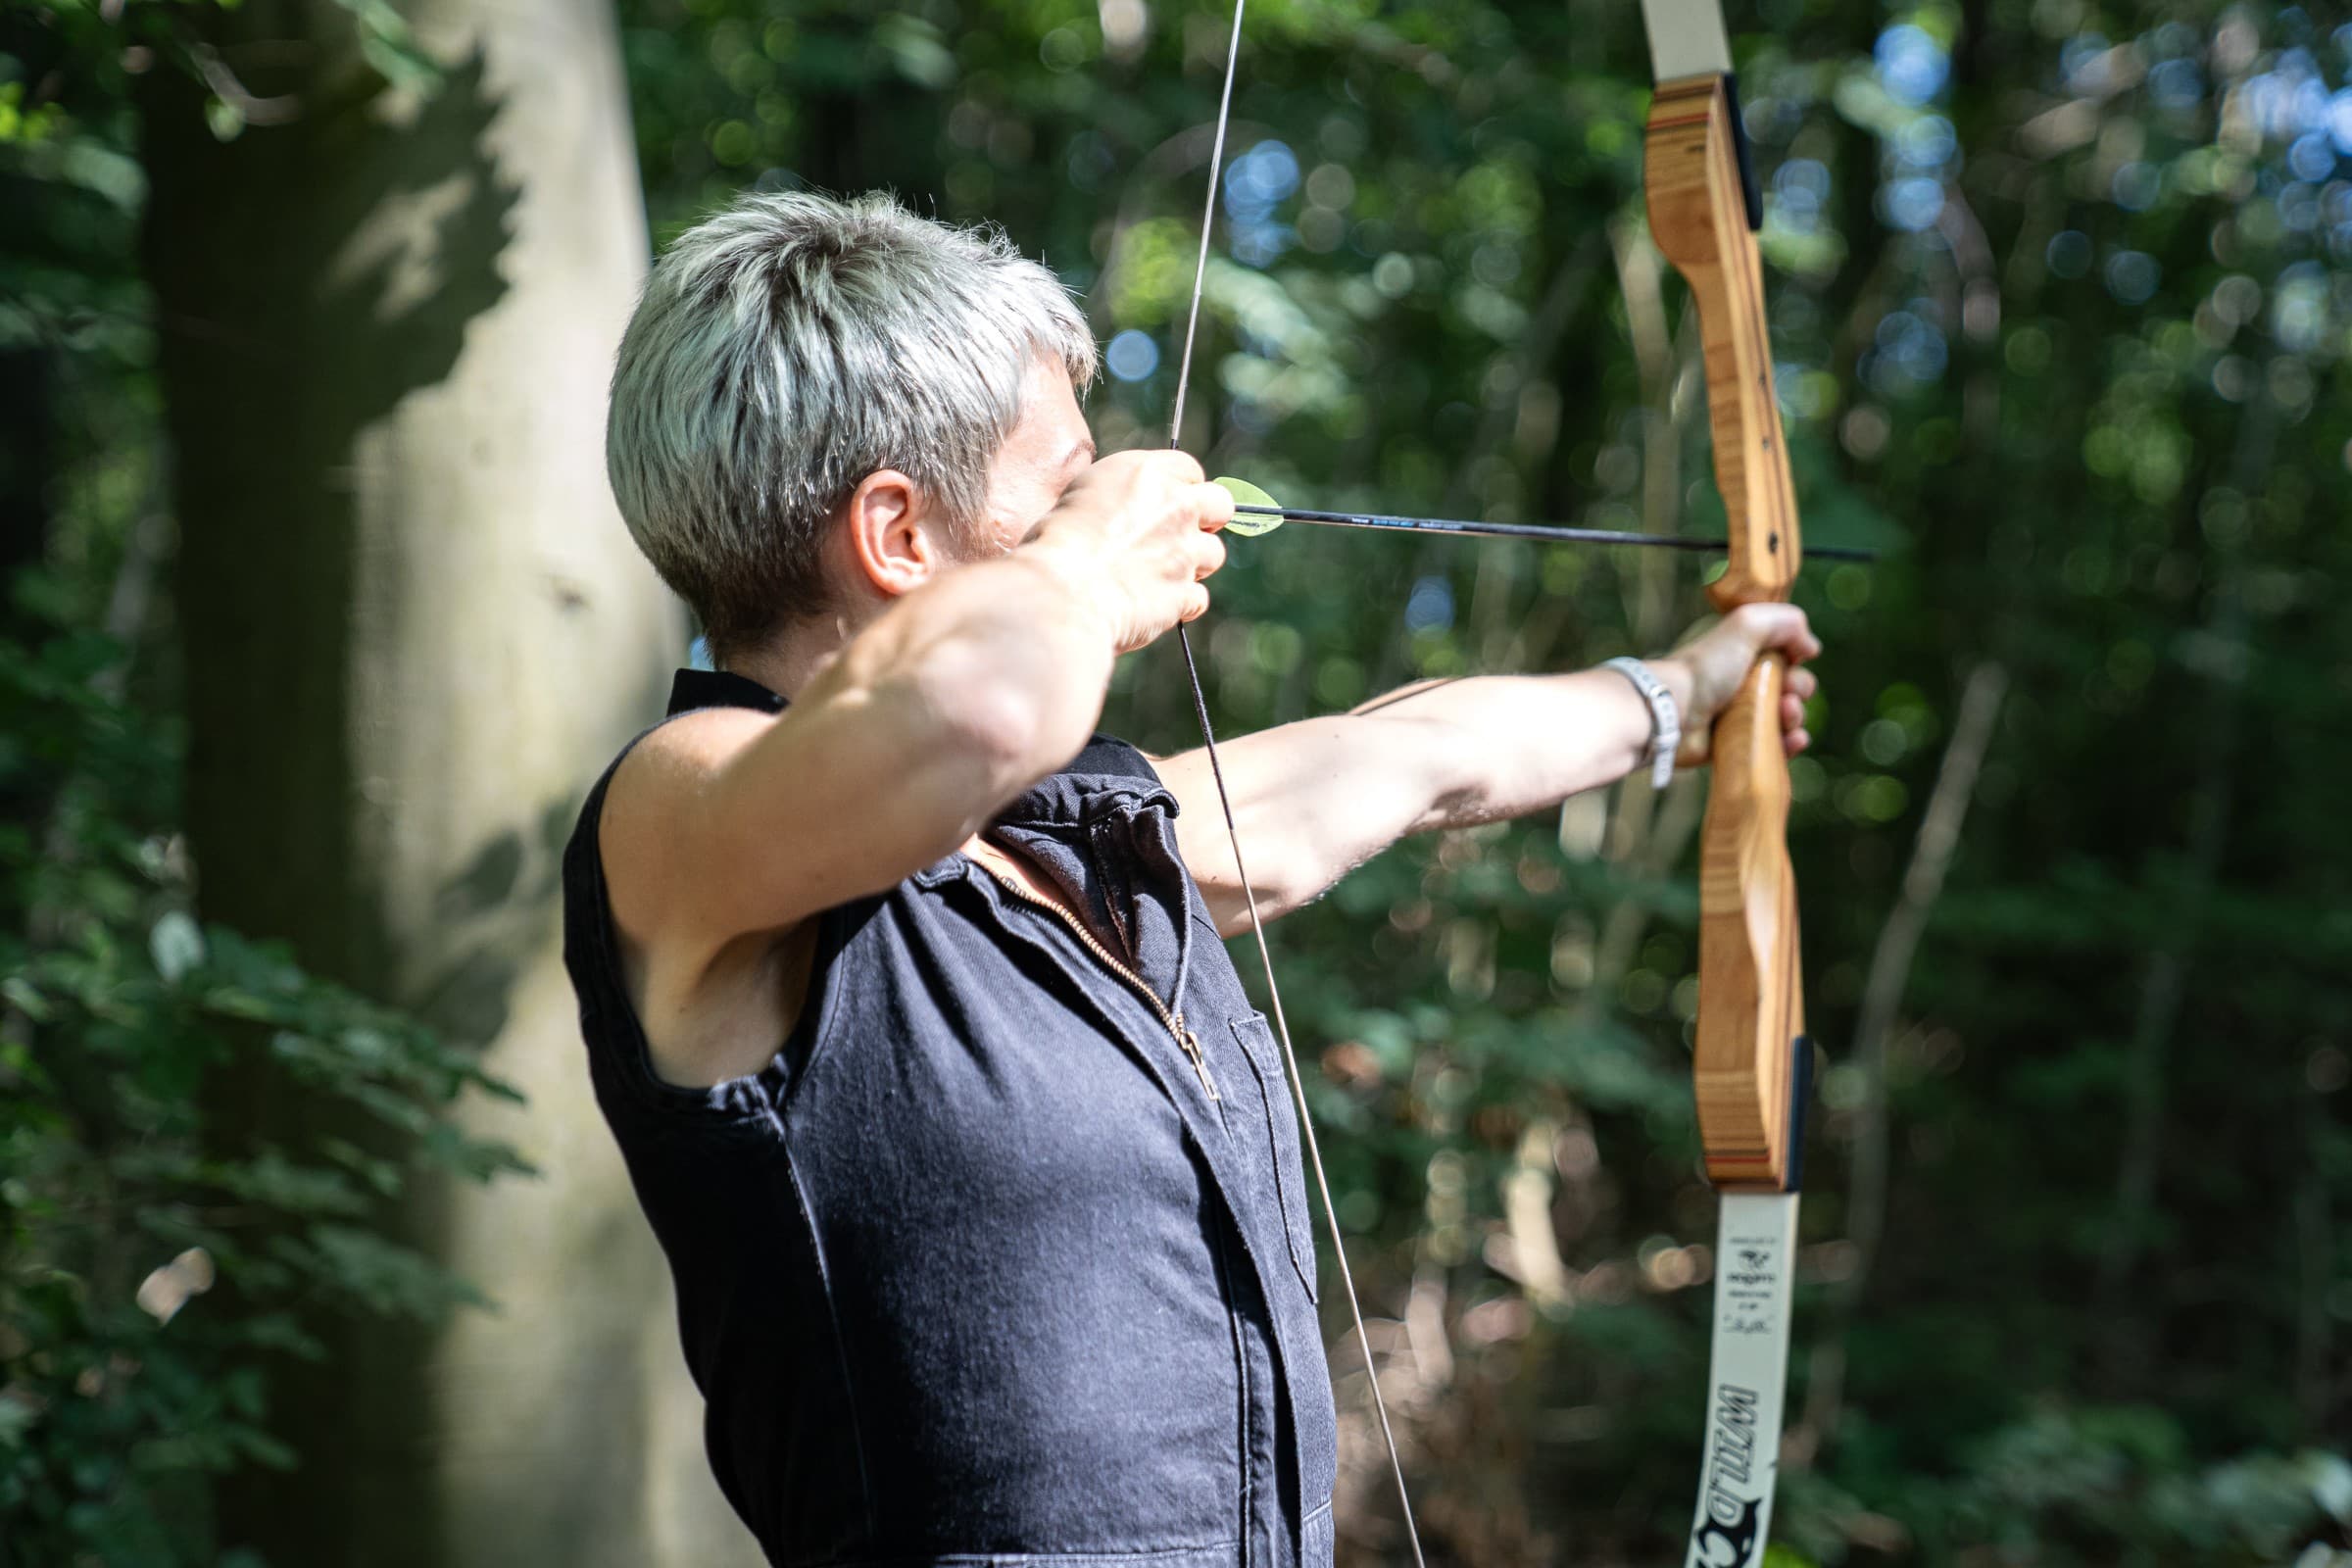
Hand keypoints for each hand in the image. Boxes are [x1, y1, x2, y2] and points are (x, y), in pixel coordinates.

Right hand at [1023, 450, 1231, 652]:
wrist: (1058, 591)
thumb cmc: (1054, 544)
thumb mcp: (1082, 495)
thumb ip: (1122, 495)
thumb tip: (1132, 509)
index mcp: (1146, 472)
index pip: (1190, 469)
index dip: (1180, 489)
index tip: (1165, 505)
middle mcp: (1175, 505)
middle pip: (1221, 505)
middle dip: (1206, 522)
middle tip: (1178, 539)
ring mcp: (1185, 550)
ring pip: (1214, 554)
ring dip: (1193, 565)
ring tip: (1156, 576)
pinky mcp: (1184, 592)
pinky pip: (1199, 598)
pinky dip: (1181, 604)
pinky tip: (1153, 605)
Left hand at [1653, 603, 1821, 764]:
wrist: (1672, 714)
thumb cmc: (1706, 668)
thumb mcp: (1746, 625)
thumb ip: (1786, 622)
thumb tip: (1811, 648)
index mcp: (1741, 652)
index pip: (1783, 654)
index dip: (1795, 659)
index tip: (1793, 661)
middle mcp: (1740, 681)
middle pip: (1789, 686)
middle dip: (1799, 688)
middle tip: (1786, 693)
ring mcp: (1738, 714)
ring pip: (1785, 717)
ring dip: (1796, 715)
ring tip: (1786, 715)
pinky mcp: (1737, 744)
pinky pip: (1774, 746)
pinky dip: (1790, 743)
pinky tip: (1794, 739)